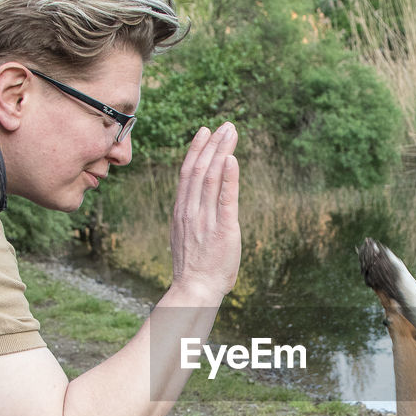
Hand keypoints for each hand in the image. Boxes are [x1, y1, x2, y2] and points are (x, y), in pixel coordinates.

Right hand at [170, 123, 240, 303]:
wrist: (195, 290)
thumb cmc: (195, 268)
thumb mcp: (187, 235)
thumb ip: (192, 217)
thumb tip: (199, 204)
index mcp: (182, 211)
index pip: (188, 173)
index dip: (196, 150)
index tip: (205, 132)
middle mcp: (191, 211)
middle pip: (200, 169)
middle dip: (213, 144)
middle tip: (225, 125)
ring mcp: (206, 219)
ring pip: (212, 177)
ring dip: (223, 151)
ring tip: (232, 133)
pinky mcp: (223, 229)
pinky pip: (226, 198)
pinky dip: (229, 177)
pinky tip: (233, 158)